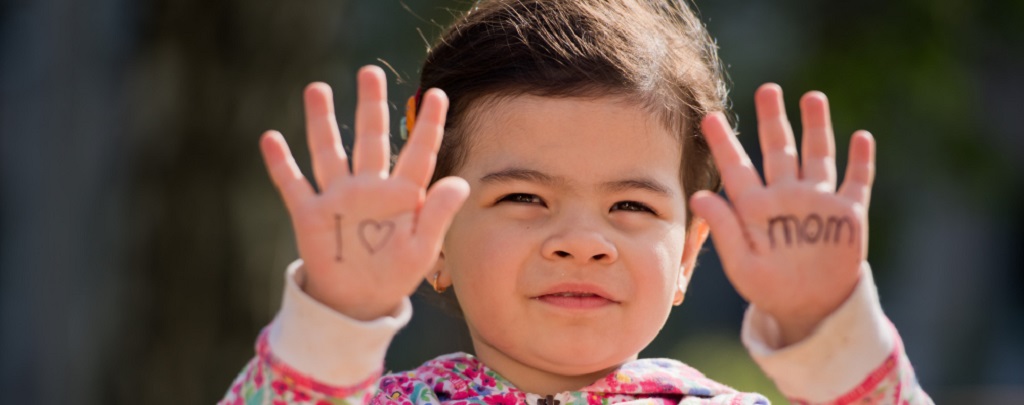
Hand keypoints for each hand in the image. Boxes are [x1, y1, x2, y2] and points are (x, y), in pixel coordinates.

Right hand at [259, 66, 468, 320]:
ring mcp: (338, 198)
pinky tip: (271, 138)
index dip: (428, 125)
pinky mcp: (310, 214)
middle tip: (370, 72)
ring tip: (318, 88)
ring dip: (322, 122)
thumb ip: (438, 215)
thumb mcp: (423, 249)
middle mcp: (369, 187)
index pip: (417, 153)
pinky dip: (281, 164)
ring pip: (329, 152)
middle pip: (370, 138)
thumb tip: (459, 183)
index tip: (438, 95)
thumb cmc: (396, 274)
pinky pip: (293, 185)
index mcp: (402, 194)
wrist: (358, 302)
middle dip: (370, 106)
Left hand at [690, 83, 874, 344]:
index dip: (723, 142)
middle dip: (773, 119)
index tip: (709, 117)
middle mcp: (785, 196)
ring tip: (812, 97)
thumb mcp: (741, 264)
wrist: (809, 308)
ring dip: (816, 127)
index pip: (736, 167)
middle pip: (779, 149)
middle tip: (767, 90)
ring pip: (817, 156)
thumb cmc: (768, 289)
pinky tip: (861, 137)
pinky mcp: (847, 214)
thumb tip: (698, 196)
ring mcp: (817, 202)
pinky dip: (860, 161)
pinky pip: (856, 182)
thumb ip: (723, 229)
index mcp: (755, 207)